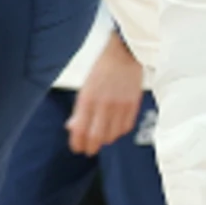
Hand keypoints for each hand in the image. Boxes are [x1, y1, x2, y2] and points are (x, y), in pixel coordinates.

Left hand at [68, 35, 147, 154]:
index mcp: (88, 98)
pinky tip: (114, 130)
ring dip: (105, 140)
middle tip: (88, 150)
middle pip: (96, 137)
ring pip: (112, 135)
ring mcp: (120, 106)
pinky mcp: (133, 105)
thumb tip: (72, 127)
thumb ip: (79, 110)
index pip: (80, 129)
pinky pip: (125, 128)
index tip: (76, 147)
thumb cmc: (102, 69)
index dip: (78, 142)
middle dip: (90, 147)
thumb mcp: (85, 88)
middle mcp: (104, 104)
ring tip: (101, 139)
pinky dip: (118, 132)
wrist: (124, 54)